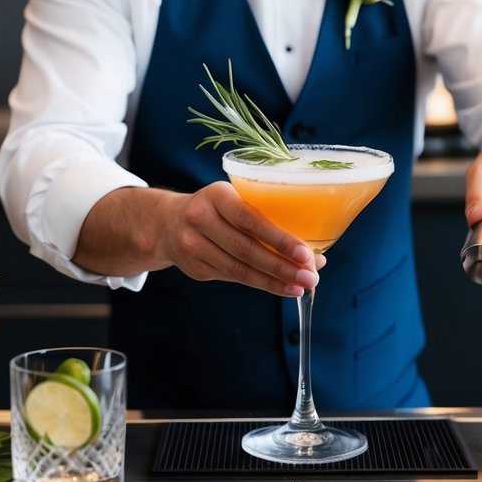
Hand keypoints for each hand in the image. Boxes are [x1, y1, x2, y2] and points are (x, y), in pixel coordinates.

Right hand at [153, 181, 325, 296]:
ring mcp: (192, 246)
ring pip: (240, 270)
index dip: (279, 239)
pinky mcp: (194, 269)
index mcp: (216, 195)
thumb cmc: (217, 208)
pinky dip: (259, 284)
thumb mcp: (234, 198)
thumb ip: (267, 217)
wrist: (167, 223)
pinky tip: (279, 287)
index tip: (306, 253)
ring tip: (300, 286)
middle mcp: (200, 219)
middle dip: (282, 266)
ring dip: (274, 281)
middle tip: (311, 276)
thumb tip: (314, 251)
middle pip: (247, 249)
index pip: (250, 219)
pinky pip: (232, 278)